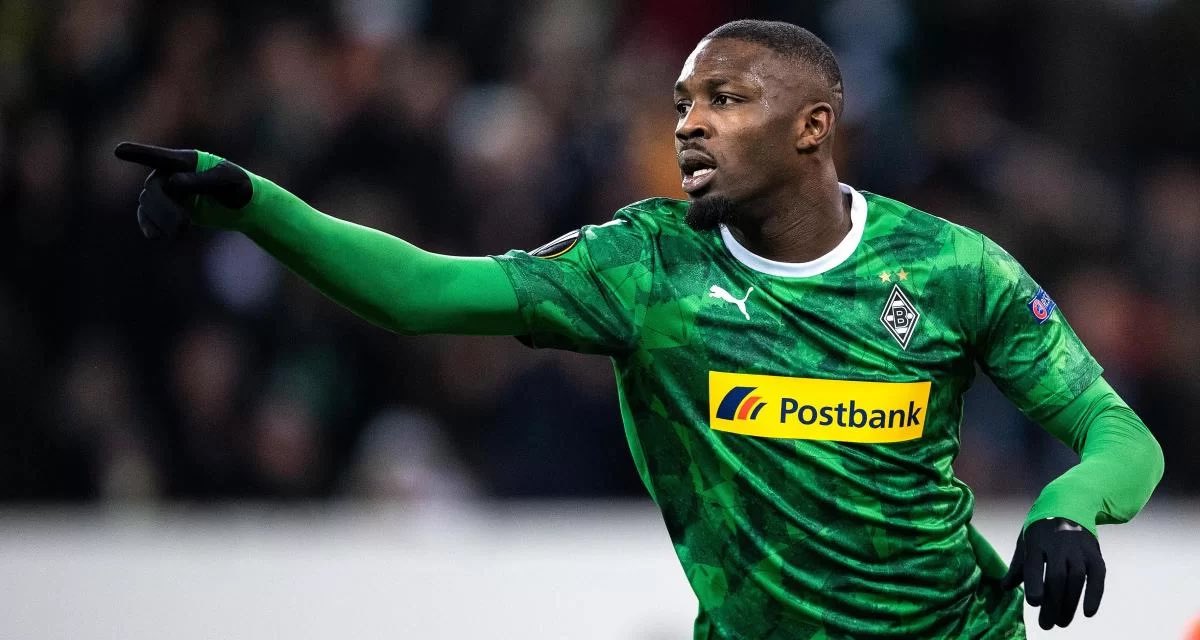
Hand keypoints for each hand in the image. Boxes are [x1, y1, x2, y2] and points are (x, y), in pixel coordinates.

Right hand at [113, 142, 252, 238]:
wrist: (241, 204)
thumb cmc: (237, 185)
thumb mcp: (226, 181)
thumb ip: (201, 180)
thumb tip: (172, 183)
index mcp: (185, 161)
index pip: (159, 157)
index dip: (139, 154)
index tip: (118, 151)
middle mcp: (170, 172)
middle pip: (153, 189)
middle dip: (164, 209)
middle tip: (184, 227)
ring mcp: (166, 190)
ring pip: (148, 204)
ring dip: (160, 220)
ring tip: (180, 234)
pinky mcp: (167, 208)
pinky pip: (148, 215)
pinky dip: (150, 226)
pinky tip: (156, 236)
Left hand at [1002, 517, 1104, 629]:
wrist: (1069, 504)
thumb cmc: (1041, 530)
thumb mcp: (1025, 542)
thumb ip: (1018, 566)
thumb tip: (1005, 588)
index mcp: (1036, 541)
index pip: (1034, 565)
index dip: (1035, 584)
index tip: (1034, 603)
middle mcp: (1058, 544)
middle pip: (1056, 578)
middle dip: (1052, 604)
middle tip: (1047, 625)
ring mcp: (1078, 549)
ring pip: (1076, 579)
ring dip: (1070, 604)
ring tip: (1061, 623)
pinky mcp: (1094, 553)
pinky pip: (1097, 576)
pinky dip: (1094, 595)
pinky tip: (1088, 612)